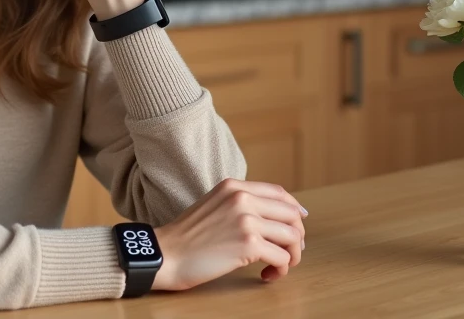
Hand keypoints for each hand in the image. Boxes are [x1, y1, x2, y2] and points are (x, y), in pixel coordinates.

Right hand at [151, 178, 307, 290]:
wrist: (166, 253)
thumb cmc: (186, 237)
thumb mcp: (213, 205)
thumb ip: (239, 204)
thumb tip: (272, 218)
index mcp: (234, 186)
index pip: (279, 193)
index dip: (295, 210)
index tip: (297, 225)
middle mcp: (243, 198)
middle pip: (292, 214)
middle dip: (297, 237)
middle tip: (290, 253)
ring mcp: (246, 220)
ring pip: (292, 237)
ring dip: (292, 257)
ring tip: (277, 267)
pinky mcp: (248, 244)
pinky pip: (282, 258)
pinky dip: (281, 270)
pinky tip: (266, 276)